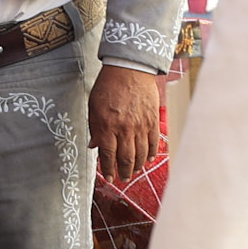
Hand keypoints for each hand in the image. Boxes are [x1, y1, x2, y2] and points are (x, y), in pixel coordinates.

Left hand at [88, 64, 163, 184]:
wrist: (129, 69)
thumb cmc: (108, 86)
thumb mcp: (93, 107)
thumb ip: (94, 128)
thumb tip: (94, 146)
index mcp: (107, 126)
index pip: (108, 155)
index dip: (108, 169)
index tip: (108, 178)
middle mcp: (125, 128)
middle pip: (126, 158)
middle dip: (124, 172)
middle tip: (123, 179)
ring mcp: (141, 125)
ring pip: (141, 153)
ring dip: (137, 166)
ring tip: (134, 171)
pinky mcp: (152, 120)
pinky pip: (153, 142)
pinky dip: (151, 153)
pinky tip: (148, 159)